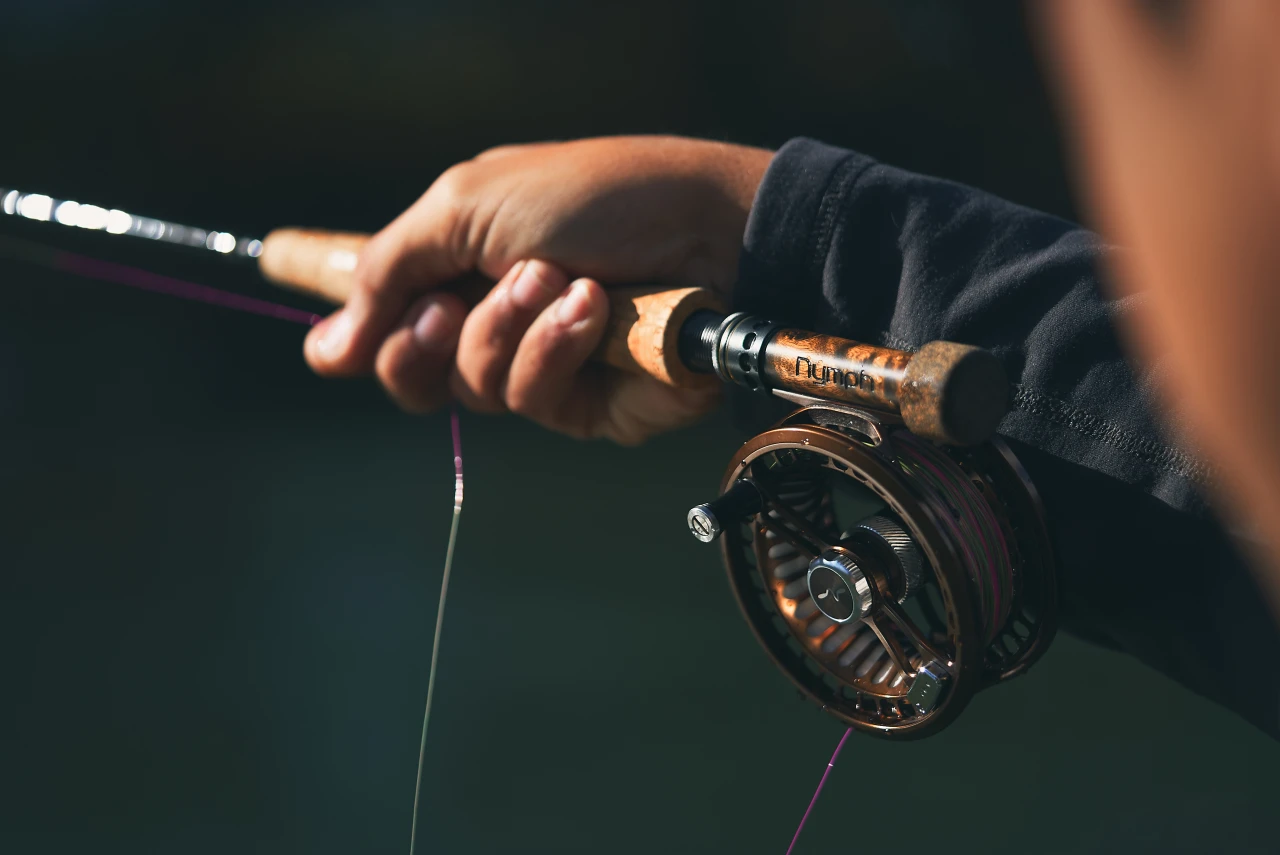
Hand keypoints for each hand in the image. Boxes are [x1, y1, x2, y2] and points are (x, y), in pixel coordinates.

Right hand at [302, 136, 771, 443]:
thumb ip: (389, 268)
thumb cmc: (594, 195)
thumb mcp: (470, 204)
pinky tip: (589, 312)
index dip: (333, 287)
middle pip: (402, 367)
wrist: (705, 227)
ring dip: (499, 329)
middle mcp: (487, 313)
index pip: (380, 283)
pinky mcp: (582, 403)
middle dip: (409, 342)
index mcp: (457, 254)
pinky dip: (550, 350)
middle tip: (440, 307)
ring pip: (464, 386)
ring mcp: (534, 362)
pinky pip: (527, 400)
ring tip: (551, 281)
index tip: (271, 258)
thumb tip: (325, 349)